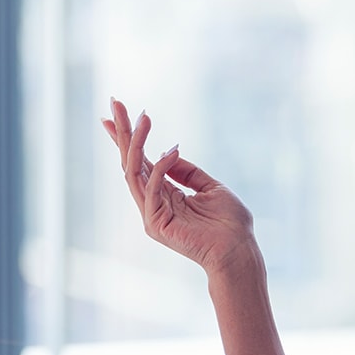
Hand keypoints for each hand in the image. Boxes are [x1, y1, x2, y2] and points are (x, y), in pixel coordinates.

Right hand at [102, 98, 258, 274]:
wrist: (239, 251)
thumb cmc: (231, 224)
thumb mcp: (211, 188)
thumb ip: (188, 172)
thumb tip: (169, 151)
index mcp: (165, 194)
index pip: (141, 161)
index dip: (128, 137)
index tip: (117, 111)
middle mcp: (153, 202)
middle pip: (131, 162)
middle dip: (122, 132)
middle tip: (115, 103)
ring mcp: (152, 213)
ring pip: (133, 172)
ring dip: (135, 143)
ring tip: (141, 118)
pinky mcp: (156, 223)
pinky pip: (152, 189)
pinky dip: (160, 168)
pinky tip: (171, 150)